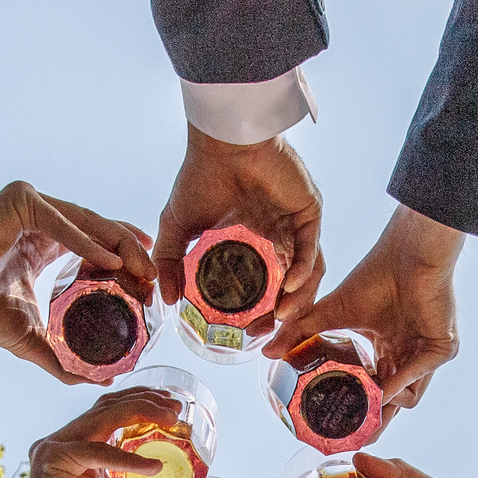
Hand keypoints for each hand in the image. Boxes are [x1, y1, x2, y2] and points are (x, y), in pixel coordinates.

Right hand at [0, 182, 156, 381]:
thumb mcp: (28, 336)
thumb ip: (60, 355)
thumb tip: (94, 381)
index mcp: (41, 244)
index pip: (95, 243)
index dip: (125, 260)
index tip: (149, 282)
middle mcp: (39, 218)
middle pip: (99, 231)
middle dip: (132, 254)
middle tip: (155, 279)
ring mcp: (30, 206)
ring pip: (88, 223)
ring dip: (120, 247)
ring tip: (143, 272)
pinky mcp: (20, 201)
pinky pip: (62, 223)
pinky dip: (88, 242)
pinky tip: (113, 263)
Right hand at [6, 389, 174, 477]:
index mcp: (79, 454)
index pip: (111, 414)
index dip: (143, 404)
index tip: (174, 407)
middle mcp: (64, 445)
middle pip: (108, 406)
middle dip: (147, 399)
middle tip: (177, 406)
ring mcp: (55, 448)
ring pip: (105, 415)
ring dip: (142, 411)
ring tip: (173, 419)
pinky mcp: (53, 459)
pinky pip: (99, 449)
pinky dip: (129, 458)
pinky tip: (155, 467)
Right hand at [154, 128, 323, 335]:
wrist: (221, 143)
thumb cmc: (199, 177)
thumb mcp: (177, 227)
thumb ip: (172, 263)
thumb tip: (165, 300)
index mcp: (255, 239)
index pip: (267, 285)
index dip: (262, 312)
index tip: (250, 334)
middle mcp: (279, 234)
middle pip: (291, 284)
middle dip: (283, 314)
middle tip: (269, 335)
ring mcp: (296, 224)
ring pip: (307, 271)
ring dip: (298, 298)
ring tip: (282, 317)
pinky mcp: (309, 211)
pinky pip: (312, 248)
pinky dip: (303, 269)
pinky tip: (290, 286)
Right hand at [268, 204, 462, 417]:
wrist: (406, 254)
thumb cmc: (374, 276)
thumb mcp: (331, 312)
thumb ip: (300, 333)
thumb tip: (266, 351)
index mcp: (387, 349)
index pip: (375, 389)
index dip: (360, 409)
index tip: (341, 428)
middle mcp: (408, 355)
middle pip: (393, 402)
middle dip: (375, 422)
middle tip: (354, 438)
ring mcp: (428, 354)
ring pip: (410, 397)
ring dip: (386, 404)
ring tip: (364, 404)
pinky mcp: (443, 348)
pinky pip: (420, 378)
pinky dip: (400, 384)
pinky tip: (382, 390)